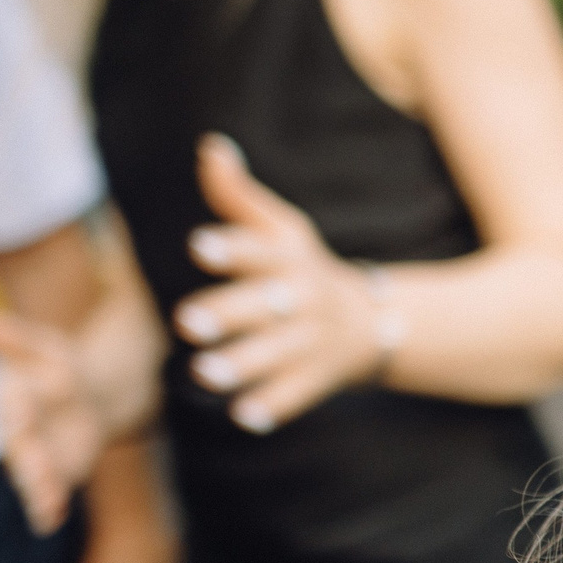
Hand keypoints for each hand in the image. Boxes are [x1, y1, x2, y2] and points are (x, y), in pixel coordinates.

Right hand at [0, 303, 101, 534]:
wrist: (86, 397)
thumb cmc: (55, 368)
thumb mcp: (41, 346)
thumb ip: (7, 335)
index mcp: (13, 397)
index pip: (13, 405)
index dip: (18, 409)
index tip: (22, 412)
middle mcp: (17, 433)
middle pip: (20, 447)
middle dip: (28, 459)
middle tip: (37, 472)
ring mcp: (34, 458)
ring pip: (31, 477)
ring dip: (37, 489)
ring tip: (45, 503)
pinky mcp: (53, 477)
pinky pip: (48, 496)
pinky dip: (47, 510)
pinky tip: (48, 523)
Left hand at [173, 135, 383, 433]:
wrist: (375, 322)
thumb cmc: (305, 269)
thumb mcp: (283, 229)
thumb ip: (239, 195)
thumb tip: (210, 146)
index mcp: (289, 258)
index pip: (259, 249)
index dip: (231, 248)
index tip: (199, 247)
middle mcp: (303, 297)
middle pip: (266, 304)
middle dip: (228, 313)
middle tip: (186, 321)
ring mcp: (313, 340)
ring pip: (277, 352)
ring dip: (243, 363)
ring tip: (205, 373)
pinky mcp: (319, 377)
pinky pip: (297, 393)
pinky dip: (273, 406)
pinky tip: (244, 417)